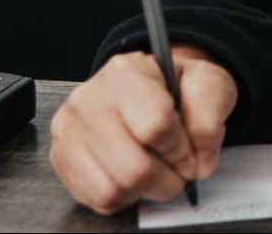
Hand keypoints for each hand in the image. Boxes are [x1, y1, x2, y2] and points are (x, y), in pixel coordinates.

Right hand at [49, 44, 236, 214]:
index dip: (182, 150)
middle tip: (176, 169)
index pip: (155, 127)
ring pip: (113, 189)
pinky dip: (123, 197)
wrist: (147, 89)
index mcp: (126, 72)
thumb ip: (210, 117)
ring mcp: (69, 130)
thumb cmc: (176, 89)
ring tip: (153, 169)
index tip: (190, 152)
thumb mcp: (208, 84)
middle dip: (167, 180)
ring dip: (144, 191)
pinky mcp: (61, 157)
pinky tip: (131, 173)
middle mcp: (89, 99)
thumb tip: (199, 162)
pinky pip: (97, 199)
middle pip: (134, 169)